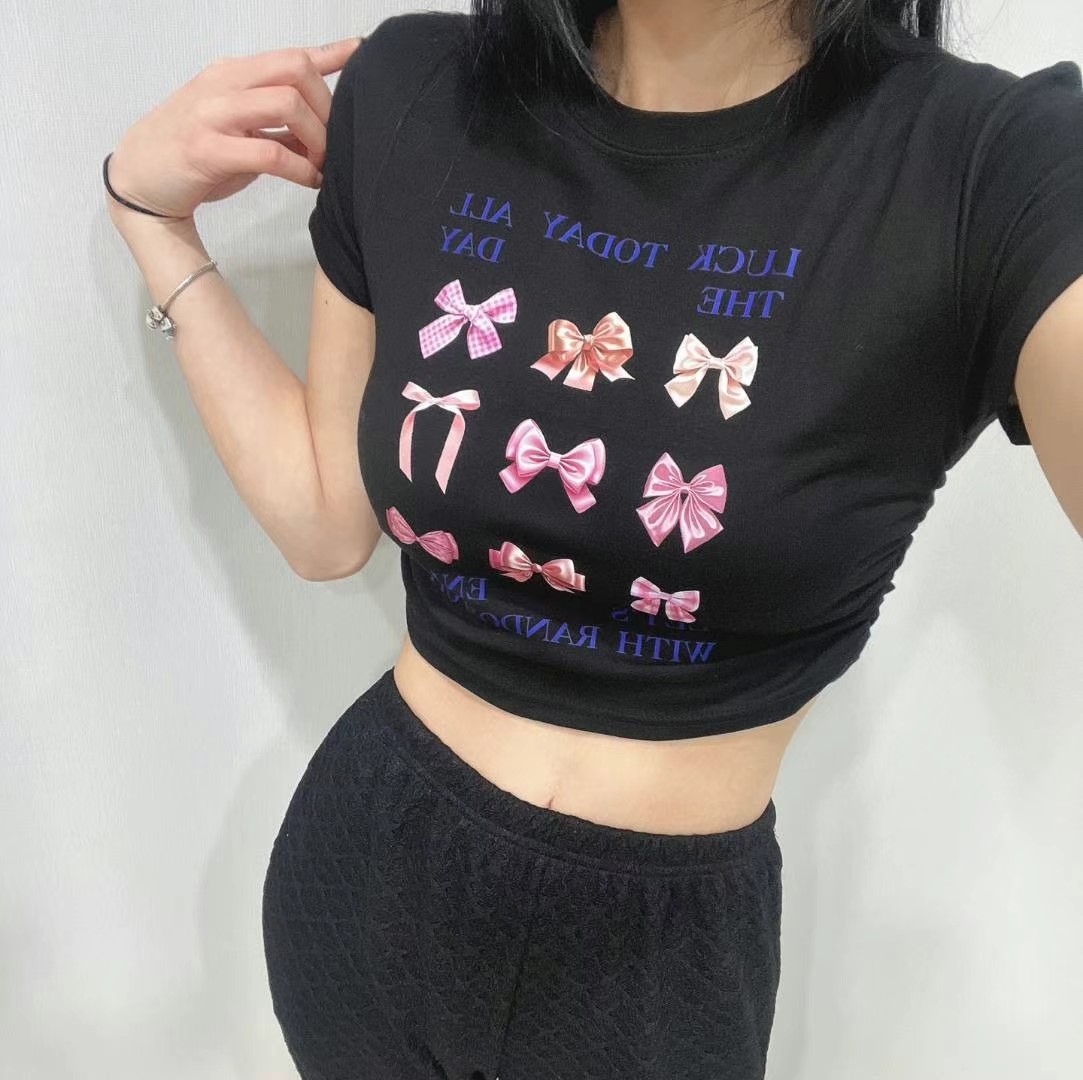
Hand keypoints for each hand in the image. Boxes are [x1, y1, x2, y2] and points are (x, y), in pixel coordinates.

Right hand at [106, 36, 362, 220]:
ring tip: (322, 165)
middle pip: (296, 71)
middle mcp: (224, 84)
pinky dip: (301, 169)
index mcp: (233, 74)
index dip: (331, 54)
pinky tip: (310, 182)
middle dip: (328, 108)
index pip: (290, 56)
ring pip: (286, 104)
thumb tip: (325, 131)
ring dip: (317, 137)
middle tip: (336, 144)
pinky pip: (270, 152)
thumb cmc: (195, 153)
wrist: (139, 179)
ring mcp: (213, 114)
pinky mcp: (207, 150)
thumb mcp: (239, 126)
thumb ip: (277, 121)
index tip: (363, 52)